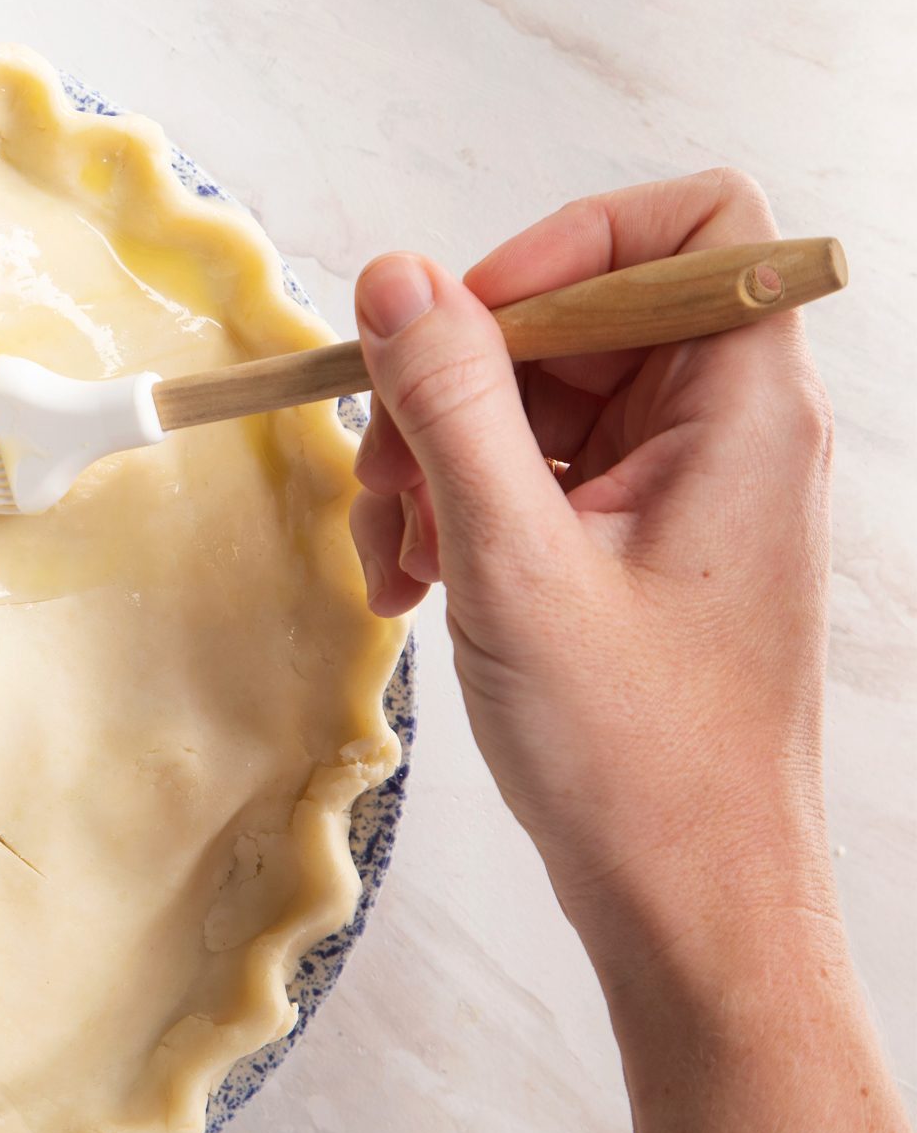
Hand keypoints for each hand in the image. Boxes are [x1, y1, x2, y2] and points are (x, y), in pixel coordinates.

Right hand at [348, 169, 836, 989]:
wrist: (691, 904)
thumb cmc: (638, 757)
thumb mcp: (516, 562)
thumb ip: (454, 406)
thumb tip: (400, 278)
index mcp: (743, 413)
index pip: (696, 229)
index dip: (573, 244)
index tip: (467, 321)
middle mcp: (726, 436)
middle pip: (583, 319)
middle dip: (461, 382)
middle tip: (388, 474)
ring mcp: (680, 494)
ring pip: (541, 403)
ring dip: (441, 460)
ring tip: (397, 559)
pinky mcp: (636, 549)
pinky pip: (536, 476)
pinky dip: (461, 513)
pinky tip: (416, 587)